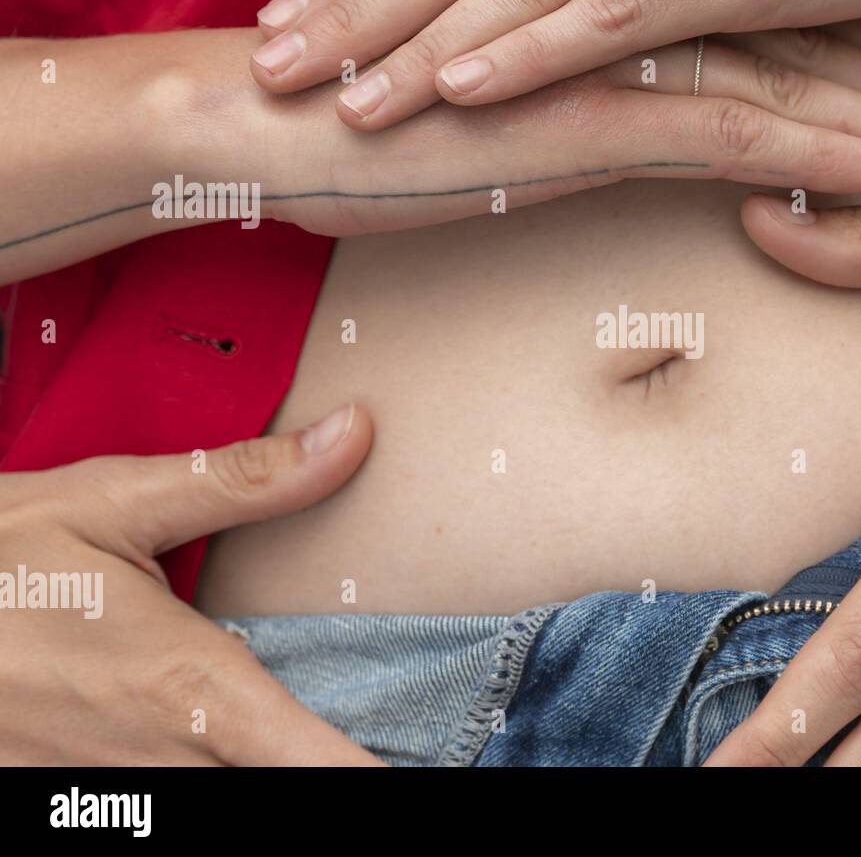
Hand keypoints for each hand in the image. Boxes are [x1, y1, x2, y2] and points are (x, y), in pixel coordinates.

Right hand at [0, 403, 386, 763]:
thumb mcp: (112, 503)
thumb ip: (244, 482)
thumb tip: (352, 435)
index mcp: (192, 687)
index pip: (316, 767)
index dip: (373, 772)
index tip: (435, 768)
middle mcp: (159, 758)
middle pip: (279, 784)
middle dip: (325, 758)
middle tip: (380, 728)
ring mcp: (106, 789)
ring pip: (219, 792)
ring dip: (258, 761)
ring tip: (282, 720)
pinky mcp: (55, 796)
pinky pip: (154, 794)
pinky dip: (189, 761)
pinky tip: (185, 728)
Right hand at [244, 23, 860, 236]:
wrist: (263, 117)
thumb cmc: (363, 120)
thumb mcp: (481, 114)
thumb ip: (556, 113)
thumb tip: (598, 137)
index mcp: (600, 21)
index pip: (741, 26)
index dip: (829, 50)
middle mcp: (622, 26)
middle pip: (782, 43)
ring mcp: (608, 65)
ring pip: (777, 81)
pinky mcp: (585, 116)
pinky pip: (728, 131)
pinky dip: (815, 148)